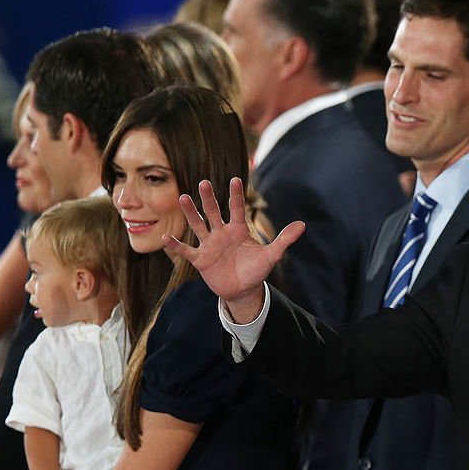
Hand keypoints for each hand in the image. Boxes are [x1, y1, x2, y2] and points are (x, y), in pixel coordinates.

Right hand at [162, 177, 304, 310]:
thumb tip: (302, 225)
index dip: (236, 195)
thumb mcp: (271, 256)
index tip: (235, 179)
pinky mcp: (200, 259)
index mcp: (238, 230)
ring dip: (191, 213)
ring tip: (183, 198)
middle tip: (204, 182)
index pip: (237, 208)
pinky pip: (186, 250)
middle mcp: (222, 233)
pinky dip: (176, 245)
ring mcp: (209, 245)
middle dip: (209, 198)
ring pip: (198, 225)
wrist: (243, 290)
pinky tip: (166, 237)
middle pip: (213, 212)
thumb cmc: (256, 270)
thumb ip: (284, 240)